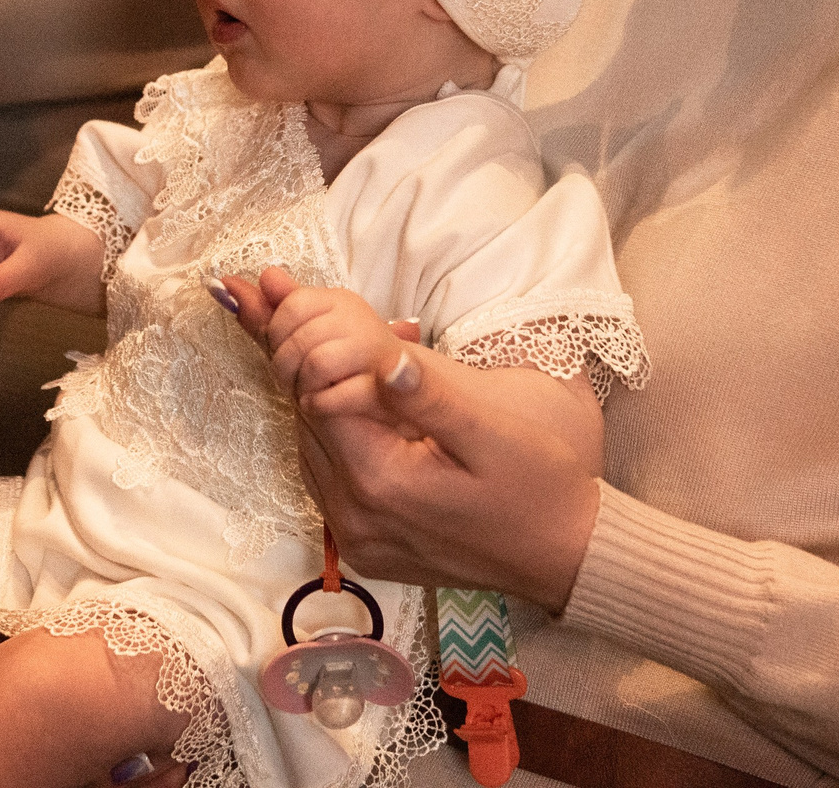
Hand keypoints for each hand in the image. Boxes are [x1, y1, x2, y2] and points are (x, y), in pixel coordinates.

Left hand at [227, 268, 603, 609]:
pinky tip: (340, 388)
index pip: (315, 395)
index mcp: (382, 482)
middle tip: (269, 288)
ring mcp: (357, 537)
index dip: (296, 336)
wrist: (569, 555)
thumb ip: (434, 394)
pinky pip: (327, 475)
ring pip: (310, 444)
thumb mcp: (497, 429)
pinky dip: (329, 426)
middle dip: (292, 352)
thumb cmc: (543, 484)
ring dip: (310, 388)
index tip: (278, 283)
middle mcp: (355, 516)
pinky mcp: (367, 545)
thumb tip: (385, 356)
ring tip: (291, 322)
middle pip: (304, 417)